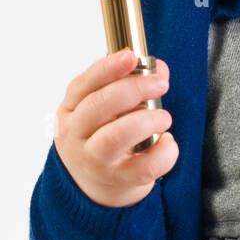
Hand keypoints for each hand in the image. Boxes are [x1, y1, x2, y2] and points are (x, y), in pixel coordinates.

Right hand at [53, 48, 178, 207]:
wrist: (91, 184)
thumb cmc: (101, 135)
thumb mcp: (104, 107)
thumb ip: (128, 84)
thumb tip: (158, 68)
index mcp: (71, 109)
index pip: (84, 84)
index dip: (108, 68)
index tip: (130, 56)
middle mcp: (77, 134)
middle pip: (98, 106)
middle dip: (133, 90)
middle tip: (160, 84)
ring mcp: (95, 159)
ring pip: (114, 137)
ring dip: (144, 121)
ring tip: (164, 117)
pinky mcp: (117, 179)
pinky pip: (142, 168)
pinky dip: (162, 153)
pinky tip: (168, 142)